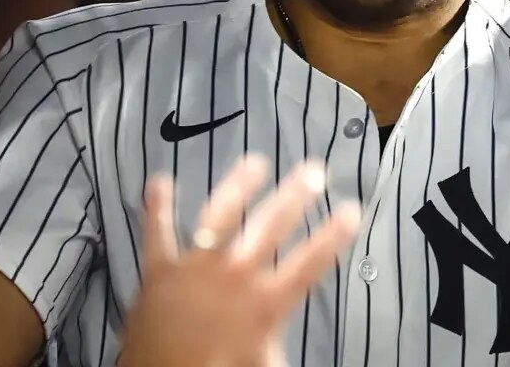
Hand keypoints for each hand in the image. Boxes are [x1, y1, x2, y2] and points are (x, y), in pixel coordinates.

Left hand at [119, 155, 361, 366]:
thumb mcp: (263, 364)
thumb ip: (274, 341)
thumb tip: (284, 334)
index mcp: (264, 303)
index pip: (309, 264)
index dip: (333, 236)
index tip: (352, 210)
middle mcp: (235, 276)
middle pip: (271, 227)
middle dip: (295, 196)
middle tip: (314, 171)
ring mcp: (196, 268)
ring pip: (221, 215)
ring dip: (238, 186)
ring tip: (256, 162)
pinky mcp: (160, 270)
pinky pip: (158, 232)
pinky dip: (158, 206)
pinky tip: (159, 181)